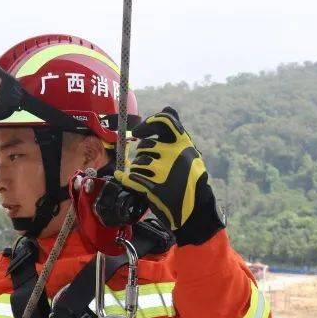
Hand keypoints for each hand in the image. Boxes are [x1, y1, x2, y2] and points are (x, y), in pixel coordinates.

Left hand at [114, 107, 224, 245]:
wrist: (193, 210)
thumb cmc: (189, 180)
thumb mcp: (189, 153)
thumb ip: (176, 132)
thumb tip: (167, 107)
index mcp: (183, 144)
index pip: (164, 121)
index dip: (148, 124)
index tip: (139, 132)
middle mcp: (173, 154)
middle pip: (145, 146)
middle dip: (143, 155)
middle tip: (150, 166)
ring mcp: (162, 171)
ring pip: (137, 163)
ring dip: (138, 170)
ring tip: (148, 178)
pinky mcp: (152, 187)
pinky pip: (130, 177)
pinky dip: (124, 178)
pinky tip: (122, 177)